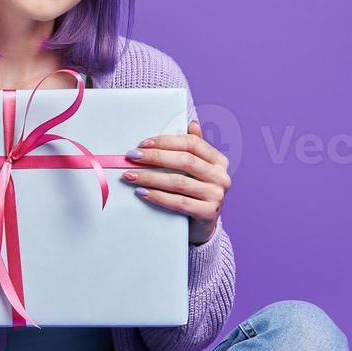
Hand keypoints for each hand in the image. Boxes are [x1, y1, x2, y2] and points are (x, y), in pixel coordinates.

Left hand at [121, 119, 229, 245]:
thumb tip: (192, 123)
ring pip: (179, 182)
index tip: (143, 144)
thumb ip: (194, 149)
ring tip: (130, 175)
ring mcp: (217, 195)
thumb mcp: (196, 171)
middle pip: (184, 161)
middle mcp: (221, 176)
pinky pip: (178, 202)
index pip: (192, 143)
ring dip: (150, 177)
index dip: (166, 141)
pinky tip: (141, 192)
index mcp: (218, 161)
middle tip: (132, 157)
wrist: (202, 227)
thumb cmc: (195, 194)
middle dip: (155, 157)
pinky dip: (157, 196)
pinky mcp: (208, 213)